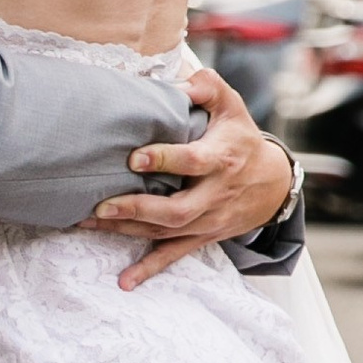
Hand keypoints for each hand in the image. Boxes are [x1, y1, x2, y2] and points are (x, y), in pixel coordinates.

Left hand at [92, 67, 297, 289]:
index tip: (134, 157)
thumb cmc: (241, 137)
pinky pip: (174, 255)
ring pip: (167, 231)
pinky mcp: (201, 235)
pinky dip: (149, 269)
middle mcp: (214, 193)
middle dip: (137, 208)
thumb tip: (180, 82)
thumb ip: (207, 88)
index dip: (164, 159)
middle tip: (101, 205)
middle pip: (176, 209)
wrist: (273, 183)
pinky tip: (125, 281)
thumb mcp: (232, 105)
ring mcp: (208, 219)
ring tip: (88, 224)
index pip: (191, 162)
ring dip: (128, 231)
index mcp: (220, 158)